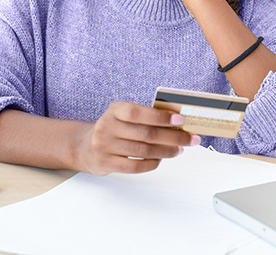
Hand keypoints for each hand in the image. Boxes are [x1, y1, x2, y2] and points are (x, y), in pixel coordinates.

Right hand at [75, 101, 198, 174]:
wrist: (85, 146)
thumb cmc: (114, 128)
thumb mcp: (123, 115)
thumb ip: (145, 117)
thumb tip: (176, 123)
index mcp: (115, 110)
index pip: (139, 113)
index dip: (161, 117)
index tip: (180, 121)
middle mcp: (107, 126)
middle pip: (146, 134)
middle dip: (173, 137)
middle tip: (190, 139)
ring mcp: (104, 146)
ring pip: (143, 151)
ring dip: (166, 151)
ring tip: (179, 150)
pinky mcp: (106, 163)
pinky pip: (135, 166)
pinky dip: (152, 163)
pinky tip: (161, 159)